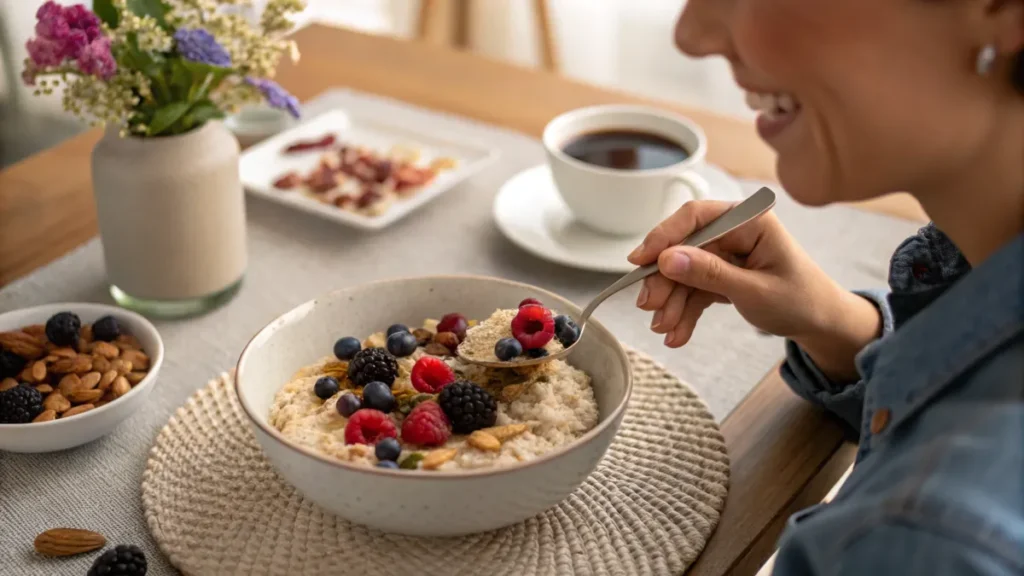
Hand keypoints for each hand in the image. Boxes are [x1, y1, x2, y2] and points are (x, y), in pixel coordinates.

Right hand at [628, 200, 881, 381]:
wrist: (821, 324)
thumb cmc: (801, 301)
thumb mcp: (754, 291)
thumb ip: (710, 274)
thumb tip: (667, 259)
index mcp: (750, 221)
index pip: (696, 217)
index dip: (664, 236)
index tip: (639, 260)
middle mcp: (734, 232)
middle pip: (683, 247)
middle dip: (664, 279)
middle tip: (648, 306)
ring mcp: (726, 253)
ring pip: (684, 272)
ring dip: (671, 301)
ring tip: (663, 329)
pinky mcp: (721, 274)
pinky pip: (693, 289)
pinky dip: (683, 311)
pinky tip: (676, 333)